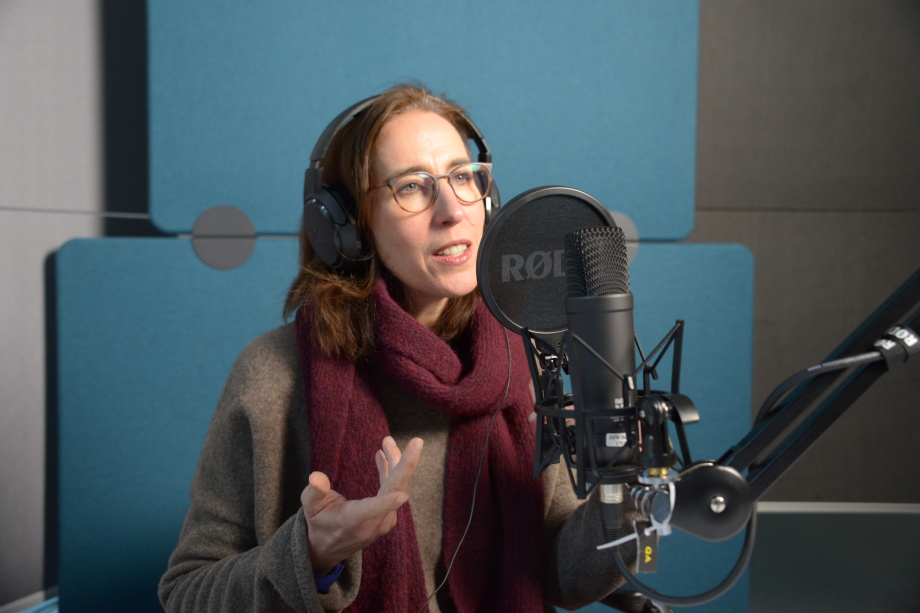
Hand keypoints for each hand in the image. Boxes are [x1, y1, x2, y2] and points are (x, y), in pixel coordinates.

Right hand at [300, 436, 422, 573]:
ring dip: (396, 462)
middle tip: (417, 441)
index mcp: (354, 520)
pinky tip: (384, 455)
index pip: (372, 510)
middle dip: (405, 465)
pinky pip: (393, 490)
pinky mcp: (387, 516)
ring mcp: (384, 520)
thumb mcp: (311, 508)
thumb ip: (314, 492)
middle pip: (395, 490)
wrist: (330, 547)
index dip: (388, 502)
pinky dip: (390, 471)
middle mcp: (374, 522)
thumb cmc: (319, 524)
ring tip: (387, 441)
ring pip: (396, 487)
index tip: (404, 495)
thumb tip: (316, 477)